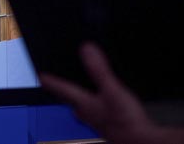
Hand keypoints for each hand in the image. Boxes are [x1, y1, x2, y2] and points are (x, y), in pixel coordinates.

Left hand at [39, 43, 157, 143]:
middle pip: (70, 100)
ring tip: (76, 90)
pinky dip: (94, 104)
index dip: (52, 81)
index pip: (63, 89)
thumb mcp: (112, 90)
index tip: (41, 76)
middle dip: (63, 90)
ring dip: (78, 98)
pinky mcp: (110, 125)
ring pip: (82, 107)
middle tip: (55, 83)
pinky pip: (96, 112)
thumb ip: (99, 70)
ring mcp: (98, 121)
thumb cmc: (126, 120)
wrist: (143, 142)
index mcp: (84, 104)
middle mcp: (88, 114)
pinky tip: (101, 103)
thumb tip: (86, 48)